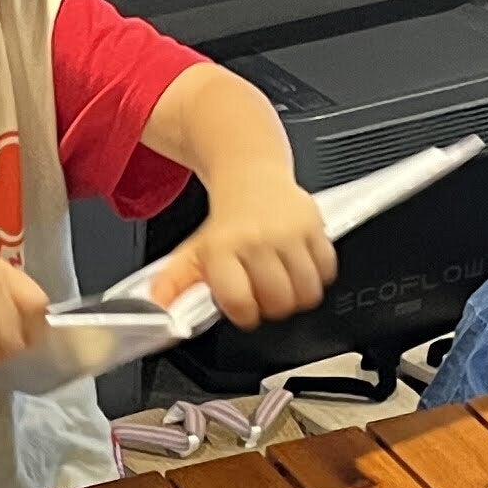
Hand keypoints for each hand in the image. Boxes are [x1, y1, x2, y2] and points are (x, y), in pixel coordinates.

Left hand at [176, 164, 336, 331]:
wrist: (251, 173)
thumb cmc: (227, 220)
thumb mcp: (193, 251)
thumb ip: (176, 284)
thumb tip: (160, 308)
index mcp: (222, 248)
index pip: (240, 302)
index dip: (244, 314)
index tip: (244, 310)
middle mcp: (256, 239)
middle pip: (278, 302)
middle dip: (272, 308)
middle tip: (265, 296)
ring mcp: (289, 233)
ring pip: (306, 292)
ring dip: (297, 296)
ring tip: (284, 284)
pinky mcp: (315, 226)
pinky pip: (327, 271)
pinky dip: (318, 277)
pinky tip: (300, 267)